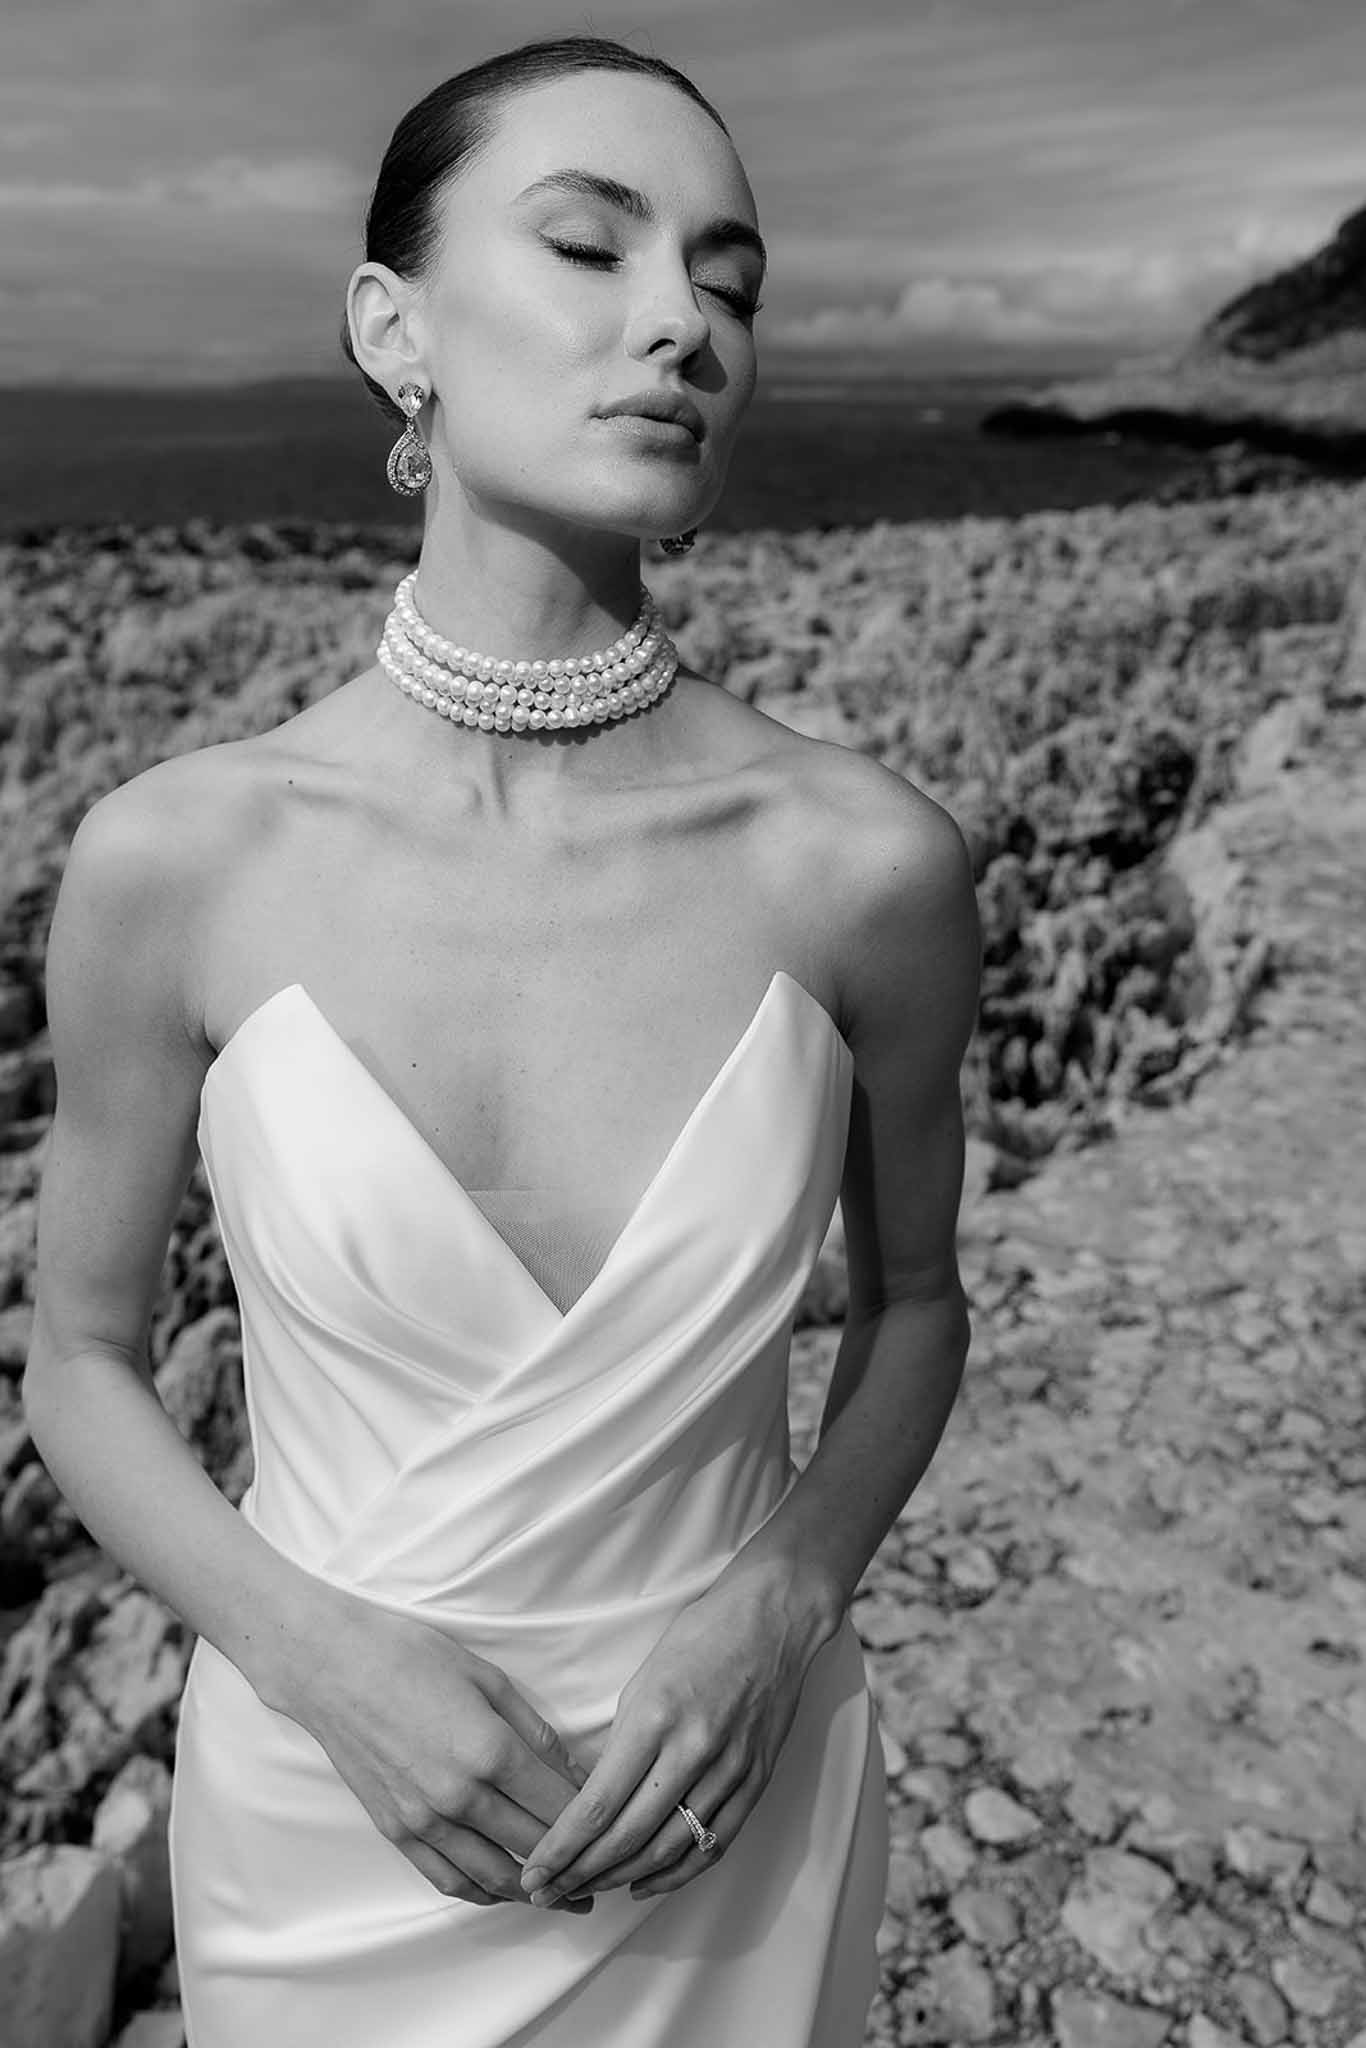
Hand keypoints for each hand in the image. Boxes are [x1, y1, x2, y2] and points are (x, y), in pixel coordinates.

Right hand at [274, 1587, 596, 1913]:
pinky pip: (447, 1877)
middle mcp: (459, 1795)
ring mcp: (425, 1818)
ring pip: (493, 1875)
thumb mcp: (487, 1677)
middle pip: (532, 1845)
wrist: (333, 1667)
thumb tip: (575, 1770)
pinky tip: (503, 1891)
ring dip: (533, 1891)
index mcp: (490, 1750)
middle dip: (574, 1863)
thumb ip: (535, 1729)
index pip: (557, 1804)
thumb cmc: (413, 1656)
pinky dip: (481, 1892)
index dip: (592, 1821)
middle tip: (603, 1873)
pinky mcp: (396, 1830)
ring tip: (563, 1897)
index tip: (613, 1827)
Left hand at [517, 1560, 831, 1907]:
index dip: (561, 1848)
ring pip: (668, 1848)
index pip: (598, 1804)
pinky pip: (713, 1844)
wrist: (773, 1618)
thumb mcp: (642, 1681)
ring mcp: (730, 1769)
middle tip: (546, 1893)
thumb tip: (594, 1799)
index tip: (532, 1871)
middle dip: (580, 1873)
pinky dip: (676, 1873)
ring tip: (585, 1891)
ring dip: (621, 1878)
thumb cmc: (699, 1637)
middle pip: (628, 1836)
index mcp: (654, 1718)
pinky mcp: (756, 1780)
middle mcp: (692, 1750)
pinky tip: (644, 1884)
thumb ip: (621, 1744)